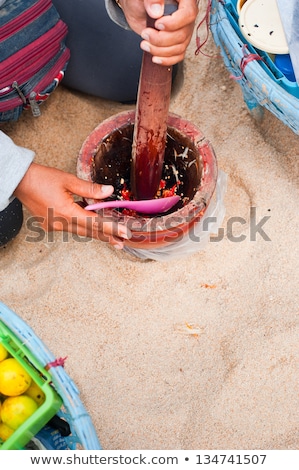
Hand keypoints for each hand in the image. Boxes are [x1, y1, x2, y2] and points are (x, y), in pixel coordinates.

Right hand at [14, 163, 130, 248]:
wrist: (20, 181)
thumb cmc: (41, 178)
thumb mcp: (69, 180)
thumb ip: (90, 189)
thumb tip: (108, 191)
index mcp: (66, 213)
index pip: (95, 223)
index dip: (111, 229)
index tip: (124, 234)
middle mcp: (60, 223)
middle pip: (89, 231)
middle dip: (106, 237)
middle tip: (122, 242)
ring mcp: (54, 226)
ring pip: (80, 230)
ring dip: (95, 232)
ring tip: (111, 237)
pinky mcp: (50, 225)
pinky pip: (71, 227)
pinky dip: (82, 225)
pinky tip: (90, 223)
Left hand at [120, 0, 198, 64]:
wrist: (137, 8)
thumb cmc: (142, 0)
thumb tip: (156, 11)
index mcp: (184, 1)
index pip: (188, 14)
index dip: (174, 23)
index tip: (158, 24)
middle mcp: (186, 17)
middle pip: (182, 35)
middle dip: (161, 40)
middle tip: (145, 34)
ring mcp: (183, 31)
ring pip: (179, 48)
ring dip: (160, 51)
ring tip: (145, 44)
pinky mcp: (177, 43)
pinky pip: (178, 56)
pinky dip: (166, 60)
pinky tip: (155, 58)